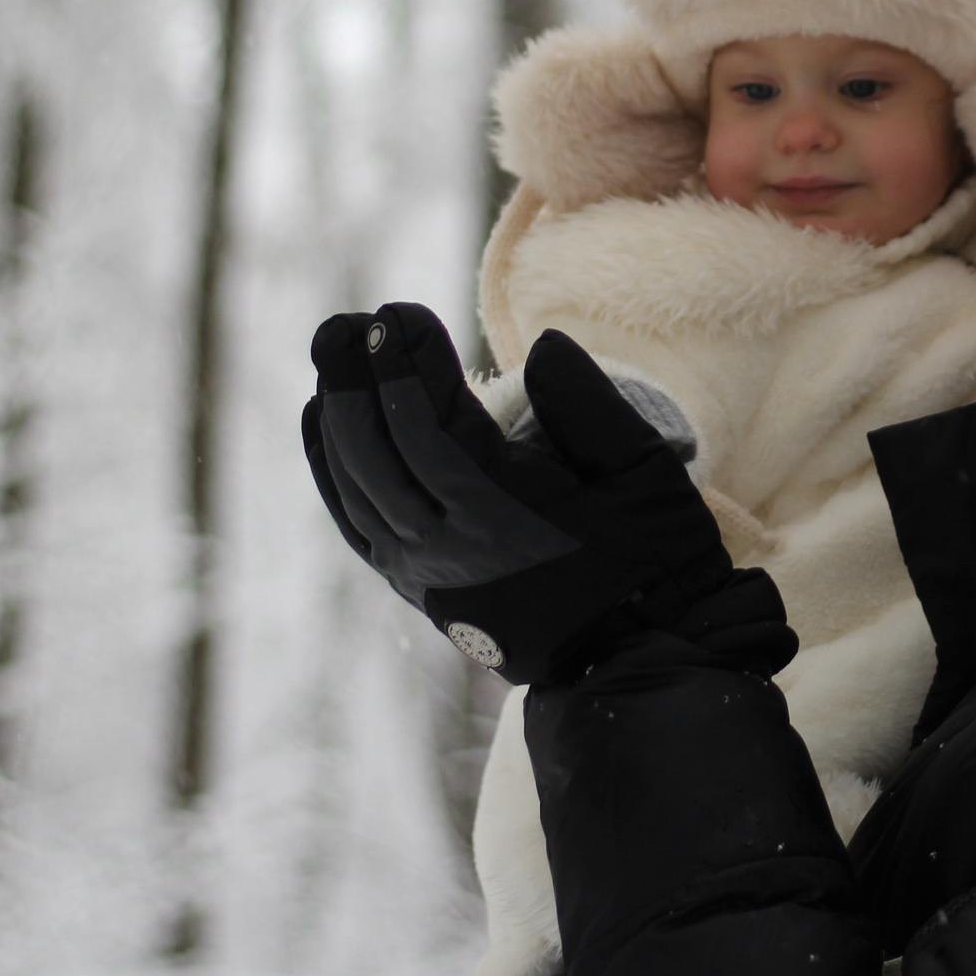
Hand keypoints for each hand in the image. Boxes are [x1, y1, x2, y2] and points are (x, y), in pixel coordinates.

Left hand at [301, 303, 731, 683]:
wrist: (638, 662)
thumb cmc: (652, 564)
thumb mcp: (647, 477)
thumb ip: (592, 408)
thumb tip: (545, 344)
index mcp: (504, 516)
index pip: (429, 427)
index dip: (408, 365)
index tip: (400, 313)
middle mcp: (449, 549)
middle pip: (377, 454)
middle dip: (355, 379)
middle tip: (347, 322)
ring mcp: (426, 575)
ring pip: (356, 486)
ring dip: (338, 414)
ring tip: (334, 350)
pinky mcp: (418, 590)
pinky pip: (355, 521)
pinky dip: (330, 467)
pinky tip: (322, 419)